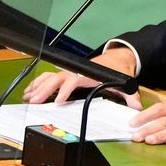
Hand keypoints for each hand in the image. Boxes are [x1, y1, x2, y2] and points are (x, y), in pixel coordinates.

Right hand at [22, 46, 141, 108]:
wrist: (117, 58)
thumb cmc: (118, 70)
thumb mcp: (126, 82)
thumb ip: (131, 96)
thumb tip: (137, 107)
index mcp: (89, 74)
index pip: (75, 81)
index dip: (66, 90)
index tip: (58, 101)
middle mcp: (78, 72)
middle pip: (58, 79)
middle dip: (45, 89)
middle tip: (34, 100)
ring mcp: (72, 72)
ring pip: (51, 77)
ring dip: (39, 86)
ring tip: (27, 96)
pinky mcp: (68, 74)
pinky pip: (51, 77)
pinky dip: (39, 83)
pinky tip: (30, 91)